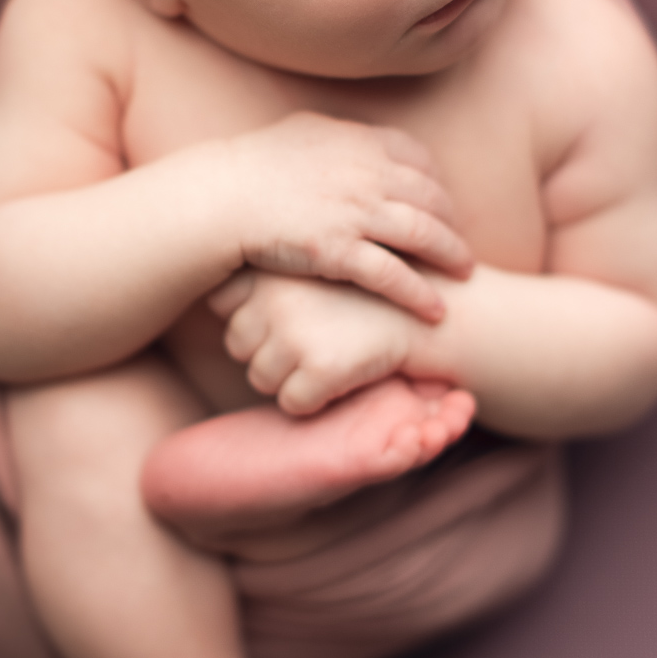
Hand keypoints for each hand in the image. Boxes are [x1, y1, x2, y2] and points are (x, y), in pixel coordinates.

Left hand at [210, 270, 448, 414]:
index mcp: (274, 261)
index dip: (250, 311)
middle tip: (318, 333)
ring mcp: (295, 331)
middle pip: (237, 343)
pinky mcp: (320, 367)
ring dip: (291, 376)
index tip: (284, 308)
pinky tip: (345, 374)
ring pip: (260, 378)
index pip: (220, 300)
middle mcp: (276, 293)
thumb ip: (274, 255)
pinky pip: (292, 404)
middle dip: (270, 347)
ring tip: (334, 350)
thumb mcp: (324, 252)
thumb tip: (214, 279)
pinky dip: (315, 400)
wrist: (442, 309)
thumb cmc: (377, 284)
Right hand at [223, 112, 470, 321]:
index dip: (437, 183)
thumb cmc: (250, 167)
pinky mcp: (339, 252)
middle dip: (452, 221)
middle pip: (430, 198)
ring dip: (452, 255)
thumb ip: (334, 135)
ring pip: (423, 235)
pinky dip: (420, 293)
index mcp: (358, 142)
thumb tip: (348, 136)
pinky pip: (393, 275)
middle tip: (462, 241)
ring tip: (465, 274)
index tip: (442, 202)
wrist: (219, 198)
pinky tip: (436, 309)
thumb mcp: (299, 132)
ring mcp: (356, 213)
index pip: (419, 159)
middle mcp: (366, 174)